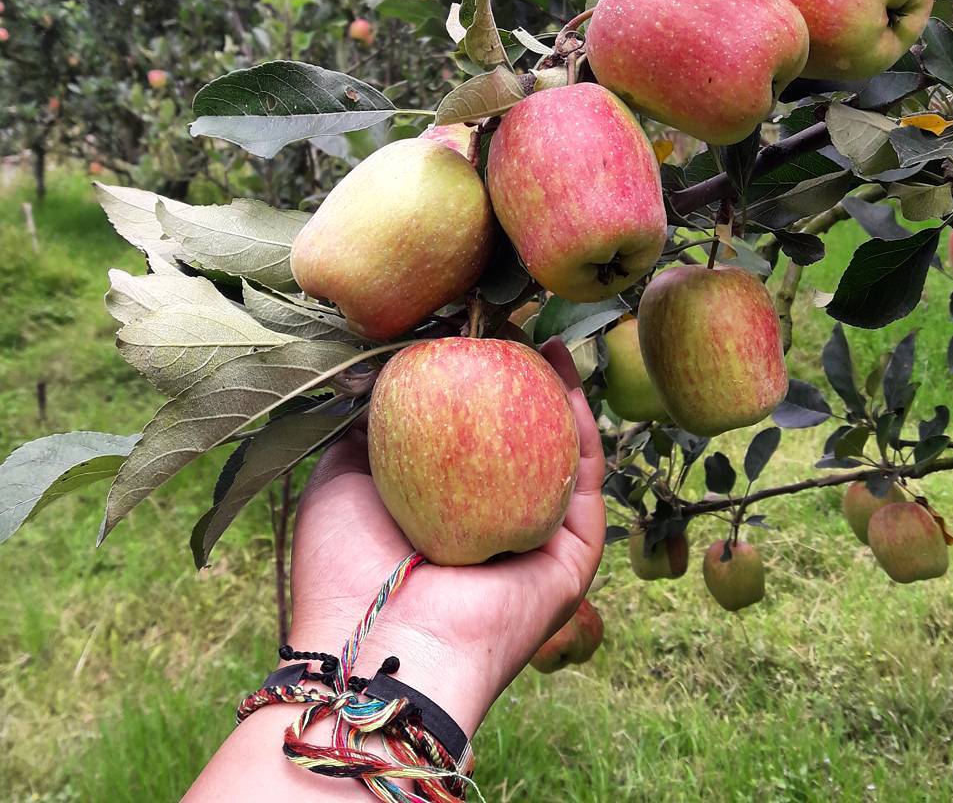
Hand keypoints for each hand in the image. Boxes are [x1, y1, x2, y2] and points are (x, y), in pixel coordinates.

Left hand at [286, 337, 605, 735]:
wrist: (377, 650)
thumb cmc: (346, 570)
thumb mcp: (341, 480)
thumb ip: (364, 430)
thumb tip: (380, 376)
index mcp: (448, 519)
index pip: (474, 444)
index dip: (477, 387)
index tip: (469, 337)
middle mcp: (498, 530)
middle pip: (525, 444)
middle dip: (524, 384)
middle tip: (513, 328)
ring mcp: (540, 544)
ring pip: (563, 454)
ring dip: (562, 393)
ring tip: (546, 338)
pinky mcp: (573, 557)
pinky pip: (586, 478)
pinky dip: (582, 422)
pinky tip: (566, 373)